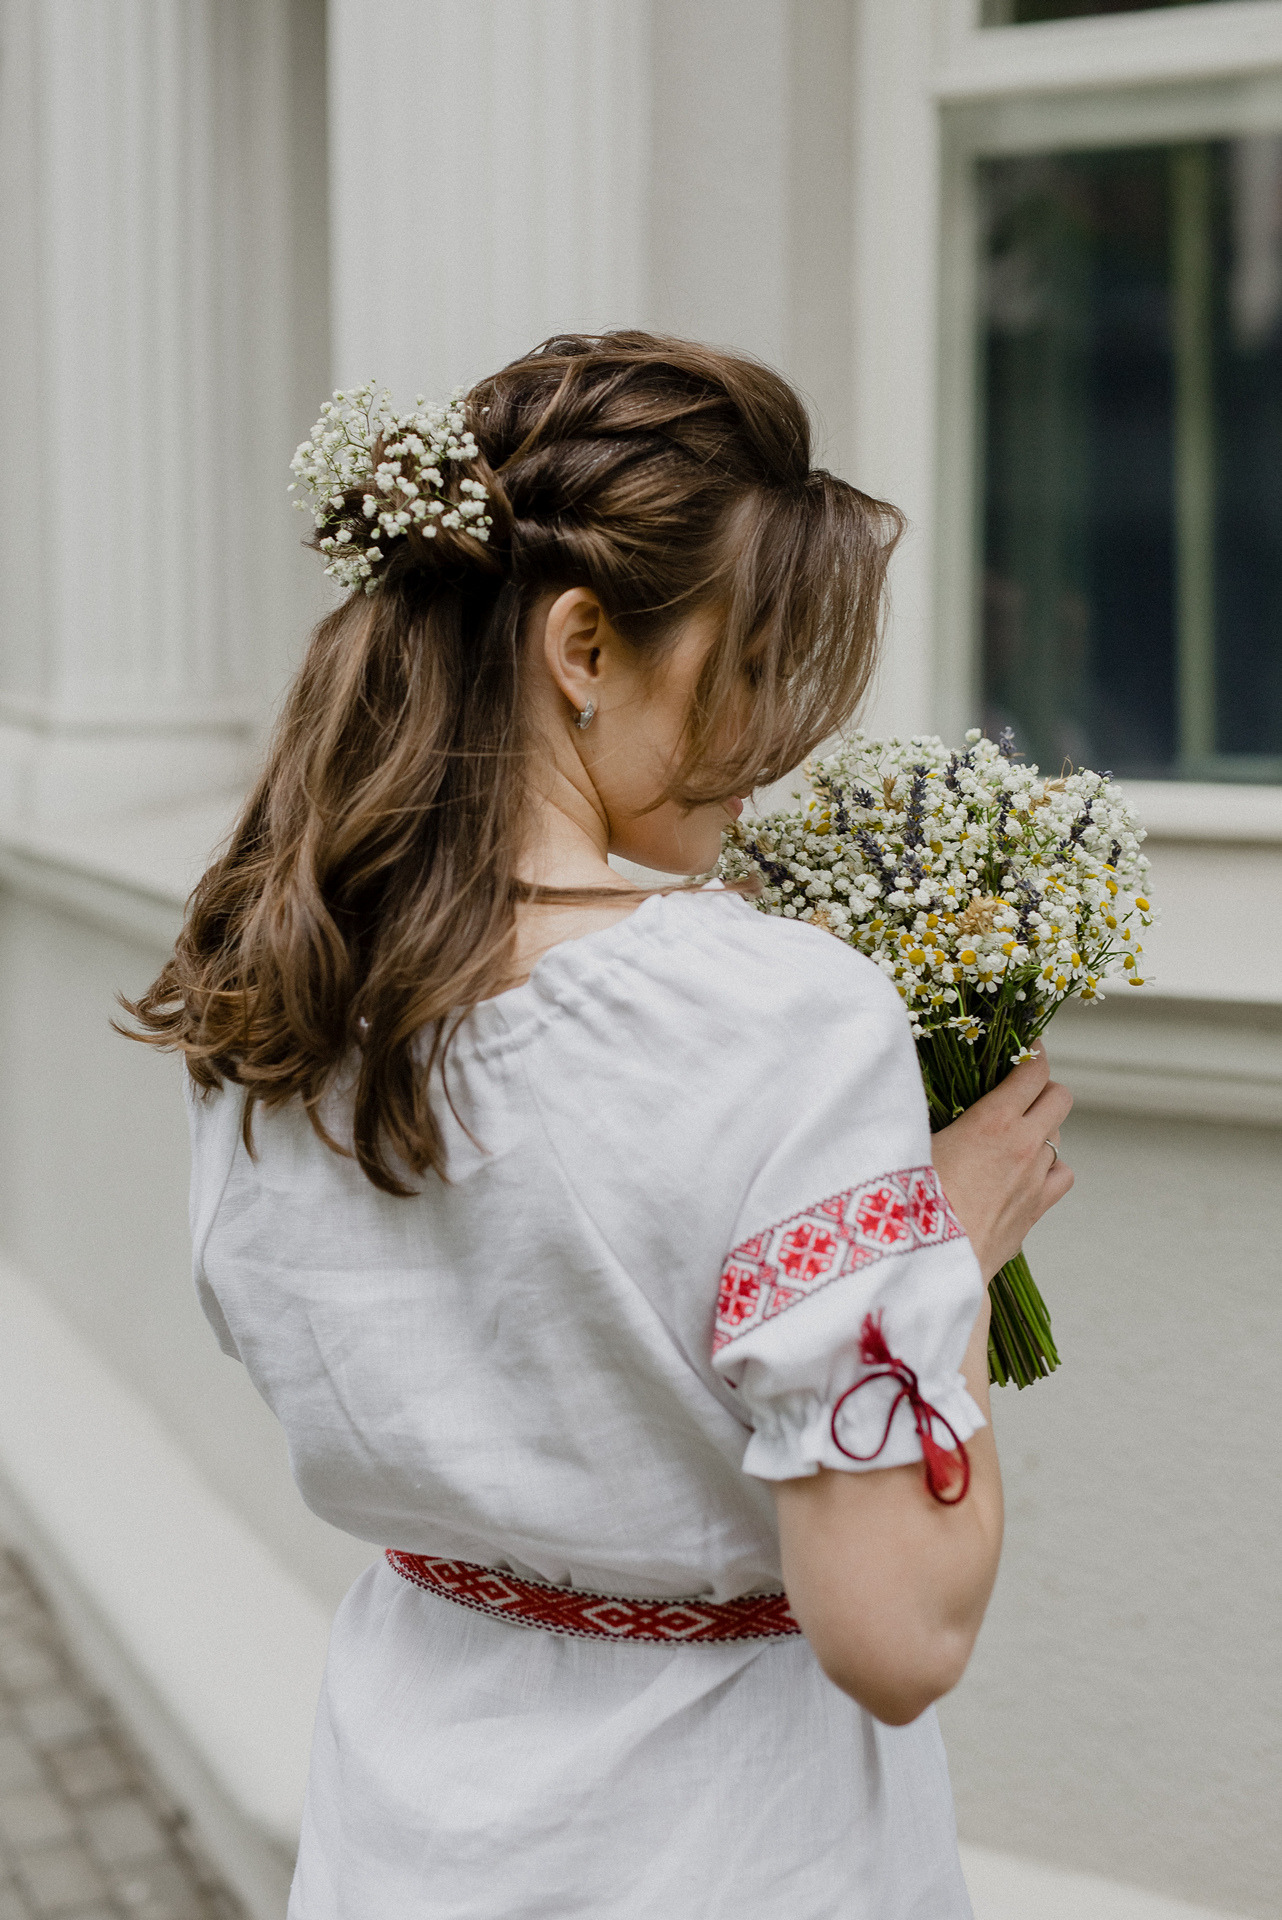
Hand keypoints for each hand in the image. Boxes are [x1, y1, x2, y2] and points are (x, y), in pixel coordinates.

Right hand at [931, 1043, 1073, 1281]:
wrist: (928, 1267)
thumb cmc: (909, 1205)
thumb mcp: (912, 1144)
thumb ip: (927, 1112)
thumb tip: (921, 1089)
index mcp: (992, 1122)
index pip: (1032, 1072)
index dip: (1031, 1054)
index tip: (1024, 1048)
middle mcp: (1023, 1147)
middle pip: (1060, 1097)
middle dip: (1043, 1086)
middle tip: (1021, 1086)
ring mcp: (1035, 1181)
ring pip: (1060, 1136)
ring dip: (1044, 1127)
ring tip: (1015, 1131)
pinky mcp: (1036, 1211)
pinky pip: (1062, 1175)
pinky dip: (1050, 1166)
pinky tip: (1026, 1169)